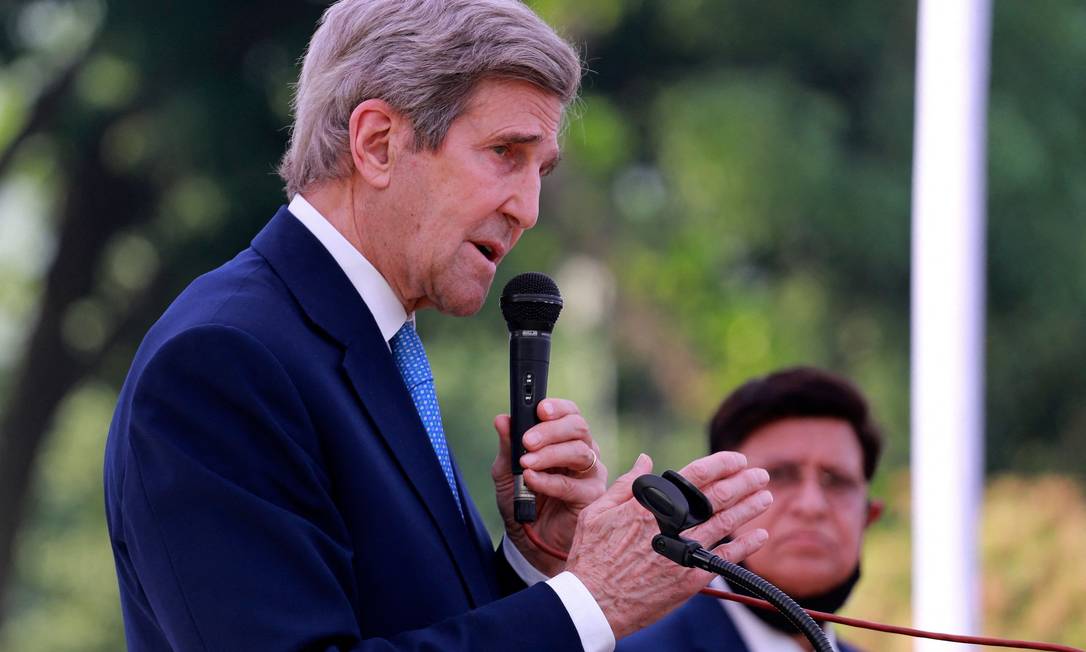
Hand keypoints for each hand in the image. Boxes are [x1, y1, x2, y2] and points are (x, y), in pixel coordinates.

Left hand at [492, 398, 606, 575]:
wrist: (529, 541)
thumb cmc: (523, 501)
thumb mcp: (507, 472)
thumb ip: (507, 446)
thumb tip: (502, 419)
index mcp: (565, 440)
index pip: (570, 414)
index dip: (558, 408)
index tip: (540, 409)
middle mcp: (583, 452)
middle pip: (578, 428)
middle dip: (551, 431)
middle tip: (528, 440)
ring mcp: (590, 475)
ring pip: (580, 452)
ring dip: (550, 454)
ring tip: (526, 463)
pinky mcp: (591, 498)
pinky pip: (573, 484)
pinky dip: (549, 480)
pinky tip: (531, 480)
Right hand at [564, 452, 771, 639]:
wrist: (593, 602)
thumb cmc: (591, 556)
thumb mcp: (597, 512)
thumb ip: (626, 484)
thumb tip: (645, 459)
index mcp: (650, 505)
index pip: (695, 475)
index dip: (721, 464)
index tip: (737, 459)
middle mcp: (672, 524)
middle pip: (718, 496)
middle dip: (744, 482)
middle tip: (760, 474)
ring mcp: (683, 551)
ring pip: (727, 523)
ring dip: (750, 507)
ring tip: (765, 495)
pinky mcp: (690, 577)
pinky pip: (726, 558)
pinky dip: (746, 544)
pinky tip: (760, 534)